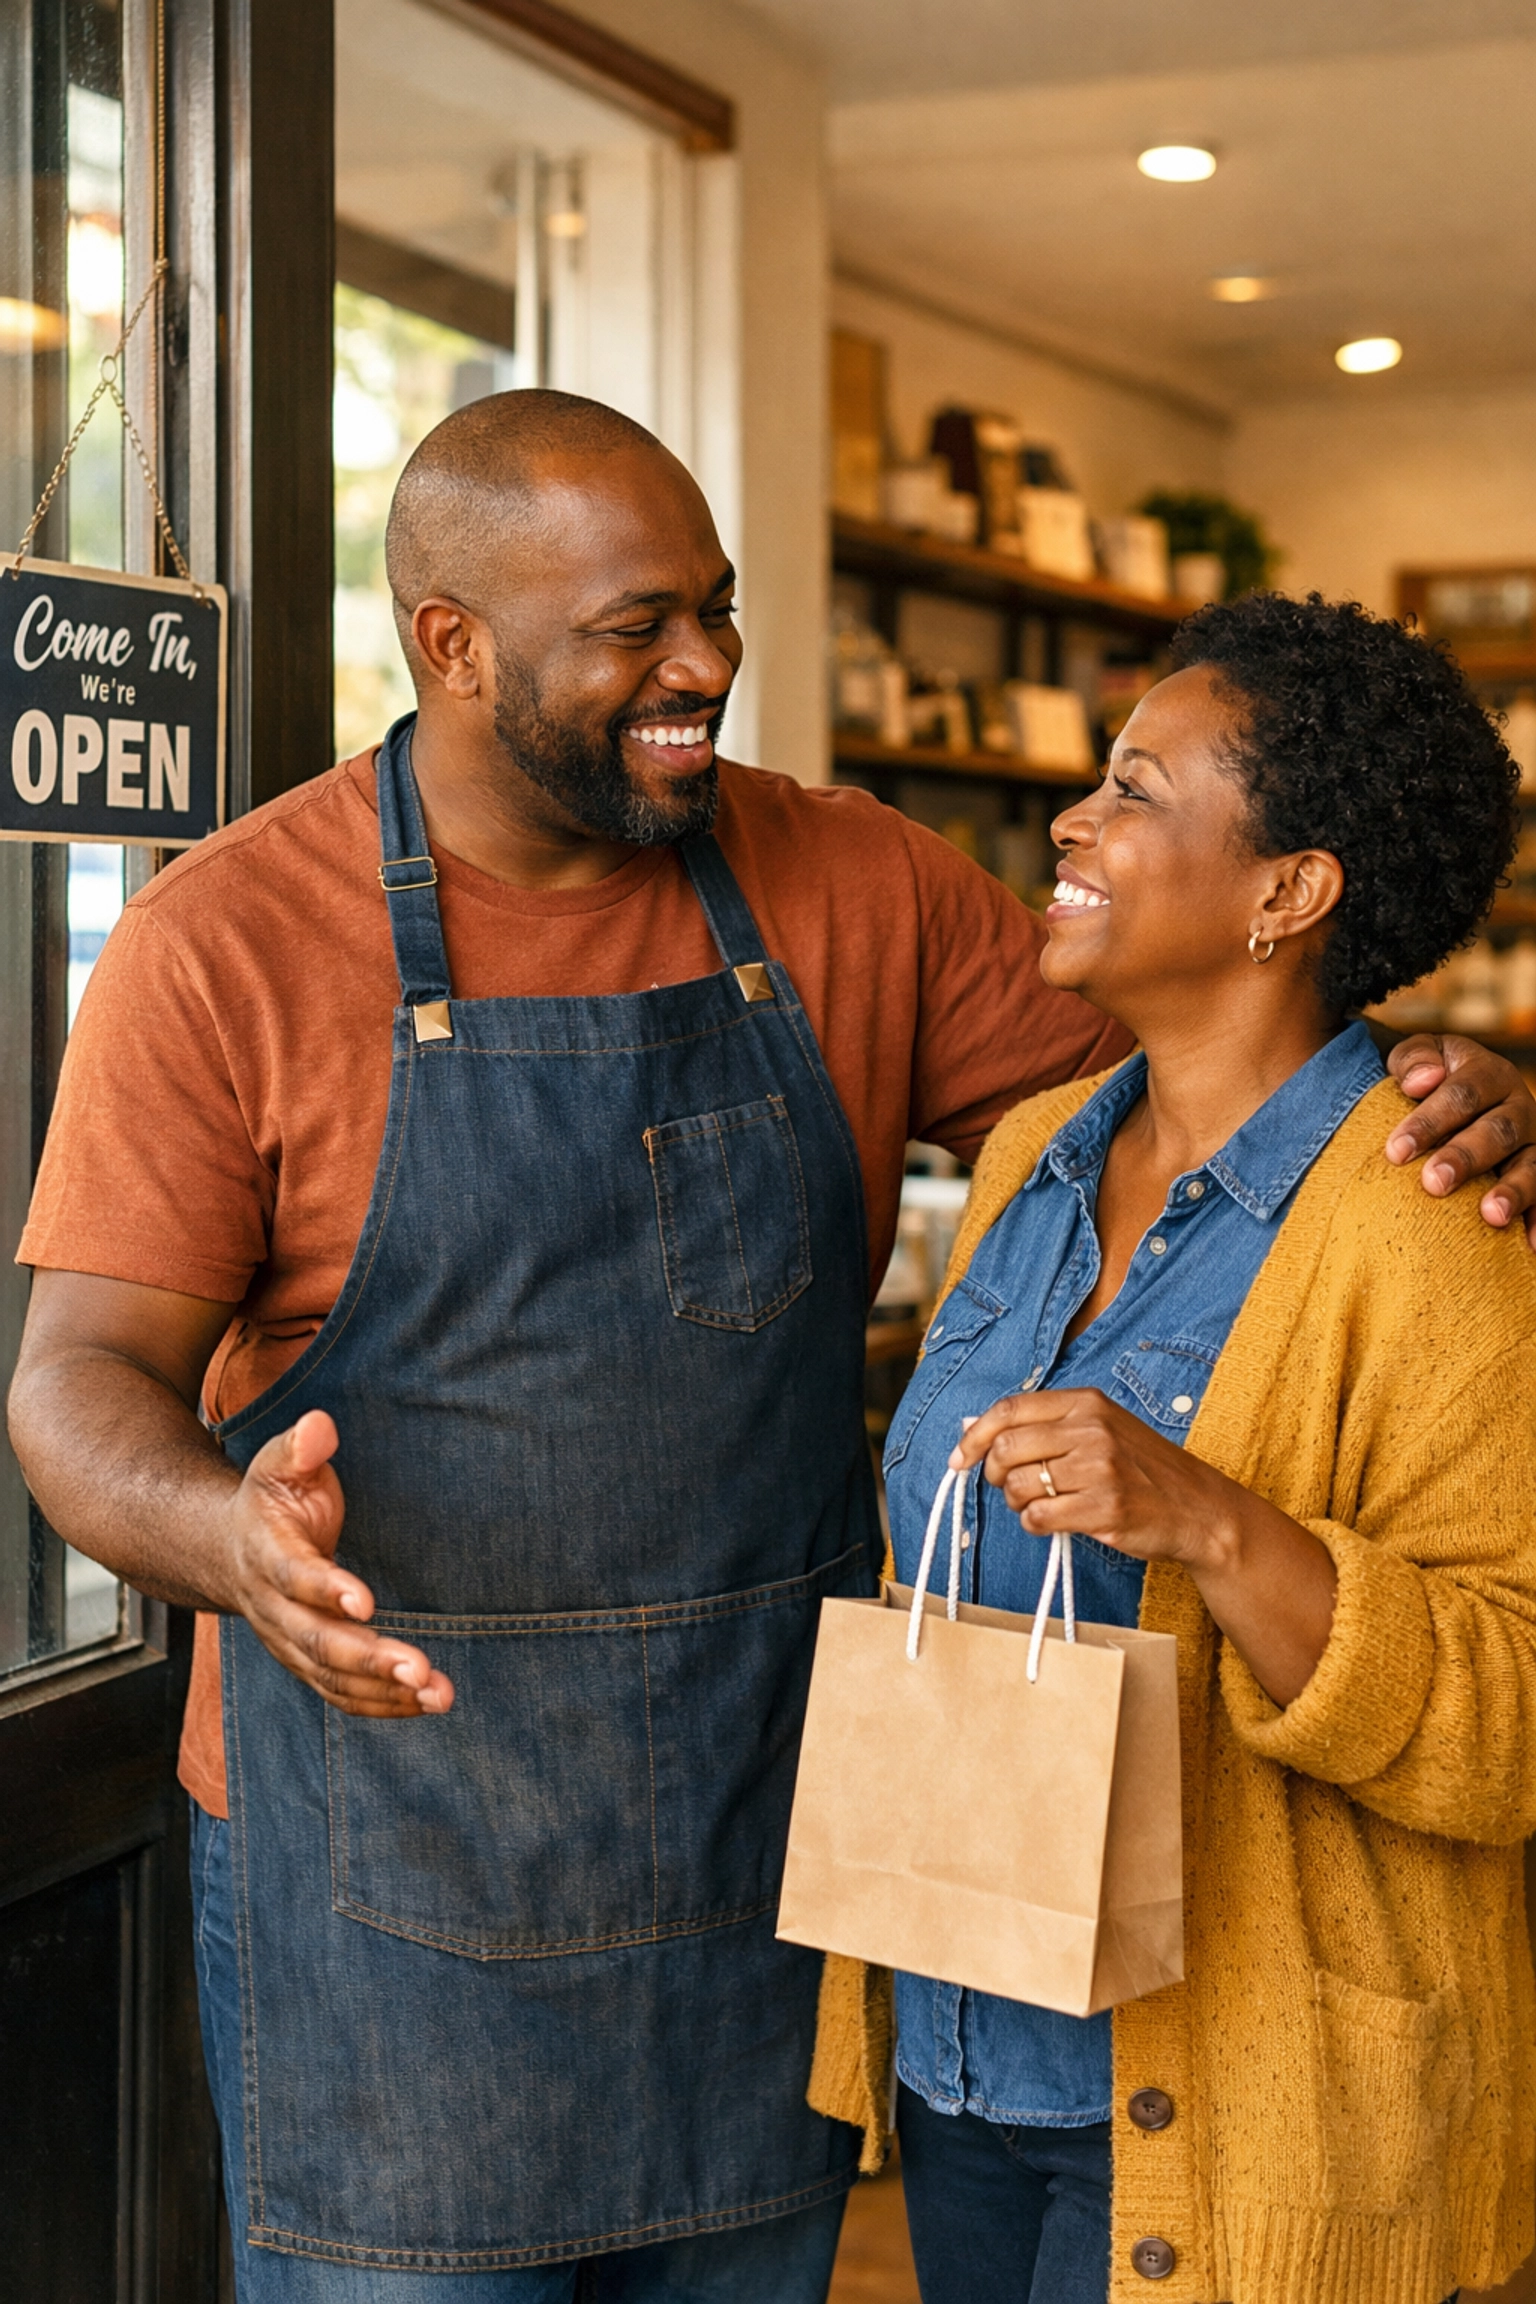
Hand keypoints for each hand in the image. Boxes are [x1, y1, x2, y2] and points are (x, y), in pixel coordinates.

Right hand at [226, 1409, 453, 1717]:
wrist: (228, 1549)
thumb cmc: (272, 1500)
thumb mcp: (279, 1463)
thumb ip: (300, 1446)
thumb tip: (320, 1426)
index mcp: (265, 1553)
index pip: (292, 1576)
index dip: (325, 1589)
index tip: (366, 1600)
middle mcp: (272, 1608)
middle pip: (316, 1642)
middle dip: (367, 1658)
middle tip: (418, 1668)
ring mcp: (288, 1643)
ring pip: (331, 1679)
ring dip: (385, 1691)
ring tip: (439, 1693)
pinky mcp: (307, 1664)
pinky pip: (341, 1695)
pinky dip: (383, 1704)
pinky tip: (428, 1701)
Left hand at [950, 1386, 1236, 1566]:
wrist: (1199, 1509)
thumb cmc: (1141, 1470)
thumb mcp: (1099, 1429)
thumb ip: (1043, 1425)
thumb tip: (971, 1426)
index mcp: (1086, 1402)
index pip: (1009, 1409)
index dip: (975, 1436)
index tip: (960, 1459)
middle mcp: (1092, 1429)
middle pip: (1007, 1449)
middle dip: (996, 1475)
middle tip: (1011, 1488)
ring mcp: (1100, 1468)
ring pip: (1019, 1487)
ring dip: (1018, 1503)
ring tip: (1041, 1506)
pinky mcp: (1105, 1508)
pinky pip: (1038, 1518)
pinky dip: (1035, 1525)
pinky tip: (1054, 1523)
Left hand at [1384, 1033, 1535, 1246]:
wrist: (1453, 1097)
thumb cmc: (1425, 1082)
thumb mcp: (1415, 1059)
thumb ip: (1414, 1060)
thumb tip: (1422, 1081)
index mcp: (1487, 1073)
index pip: (1462, 1095)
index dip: (1429, 1122)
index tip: (1395, 1152)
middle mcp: (1518, 1106)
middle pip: (1498, 1131)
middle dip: (1465, 1157)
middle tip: (1433, 1183)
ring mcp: (1533, 1143)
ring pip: (1532, 1165)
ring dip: (1513, 1191)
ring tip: (1490, 1216)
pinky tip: (1530, 1245)